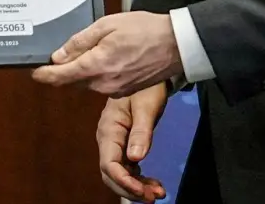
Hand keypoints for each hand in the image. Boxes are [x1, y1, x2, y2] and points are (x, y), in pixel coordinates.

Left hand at [31, 11, 182, 96]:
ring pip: (87, 81)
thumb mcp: (107, 25)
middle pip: (73, 79)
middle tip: (71, 47)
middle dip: (67, 67)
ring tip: (99, 46)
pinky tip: (110, 55)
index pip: (61, 76)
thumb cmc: (144, 30)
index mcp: (97, 65)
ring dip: (85, 68)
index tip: (34, 71)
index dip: (45, 74)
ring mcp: (115, 89)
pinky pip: (102, 83)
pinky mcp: (124, 91)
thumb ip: (80, 42)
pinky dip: (99, 72)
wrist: (176, 44)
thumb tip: (58, 56)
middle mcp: (103, 83)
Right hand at [97, 84, 169, 201]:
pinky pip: (126, 167)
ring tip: (157, 193)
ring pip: (118, 174)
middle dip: (130, 189)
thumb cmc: (146, 87)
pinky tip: (151, 184)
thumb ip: (141, 132)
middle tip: (154, 197)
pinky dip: (137, 179)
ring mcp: (114, 143)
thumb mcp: (146, 107)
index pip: (109, 165)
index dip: (125, 182)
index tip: (145, 192)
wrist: (146, 73)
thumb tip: (136, 158)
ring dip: (135, 187)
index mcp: (109, 130)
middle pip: (111, 174)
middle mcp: (107, 139)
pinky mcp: (123, 144)